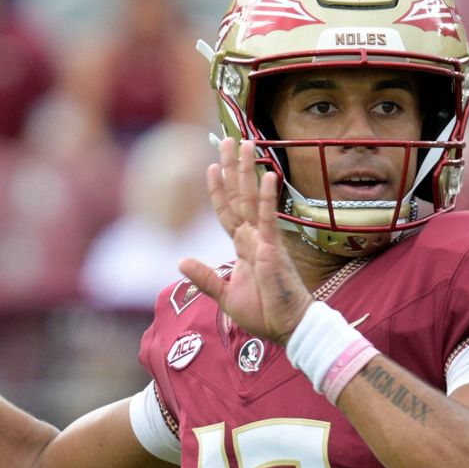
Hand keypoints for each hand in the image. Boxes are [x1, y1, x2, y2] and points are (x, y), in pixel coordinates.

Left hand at [179, 139, 312, 344]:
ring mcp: (264, 240)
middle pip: (238, 196)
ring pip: (251, 199)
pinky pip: (269, 219)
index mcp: (243, 247)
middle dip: (232, 168)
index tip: (212, 166)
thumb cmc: (263, 313)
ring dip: (247, 171)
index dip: (218, 189)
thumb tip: (181, 261)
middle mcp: (253, 237)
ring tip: (245, 143)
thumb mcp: (225, 295)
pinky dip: (268, 198)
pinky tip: (267, 175)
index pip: (227, 211)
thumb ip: (205, 277)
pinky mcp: (273, 249)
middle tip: (228, 140)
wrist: (287, 328)